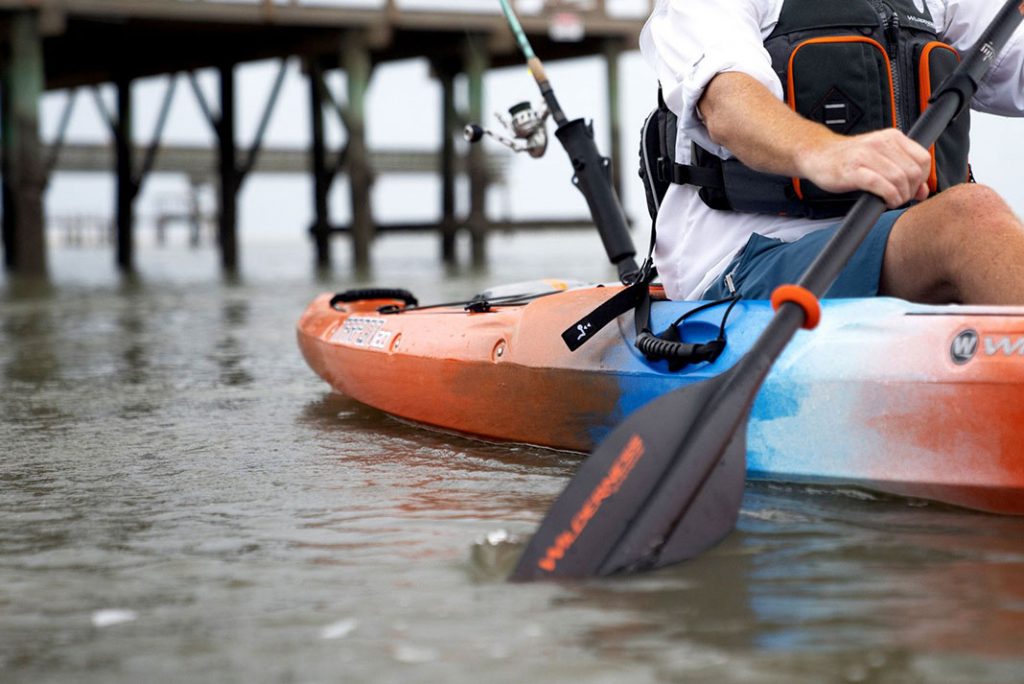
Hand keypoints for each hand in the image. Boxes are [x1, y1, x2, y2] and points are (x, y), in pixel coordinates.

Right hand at [796, 128, 930, 207]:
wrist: (818, 155)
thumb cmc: (848, 158)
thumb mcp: (880, 159)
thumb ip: (903, 171)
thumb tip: (923, 191)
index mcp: (892, 137)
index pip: (923, 158)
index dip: (923, 178)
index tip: (914, 188)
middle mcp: (881, 143)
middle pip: (913, 171)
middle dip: (911, 190)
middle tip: (902, 197)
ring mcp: (866, 156)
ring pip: (899, 179)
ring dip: (900, 196)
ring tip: (892, 200)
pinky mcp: (853, 170)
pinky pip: (880, 185)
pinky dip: (888, 197)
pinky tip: (885, 201)